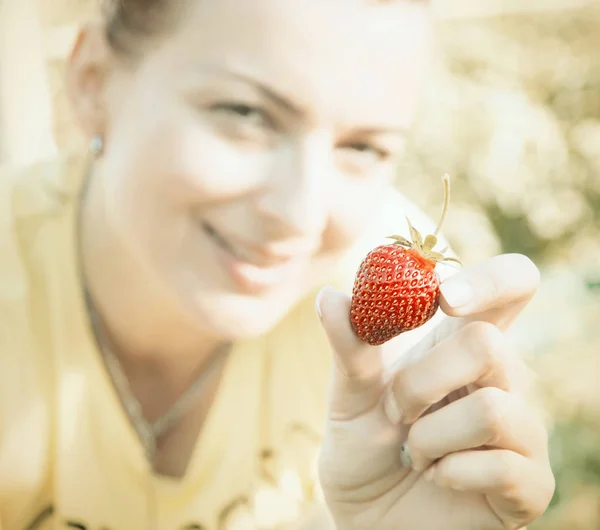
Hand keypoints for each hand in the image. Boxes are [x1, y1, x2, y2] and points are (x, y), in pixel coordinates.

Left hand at [316, 254, 554, 529]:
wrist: (367, 518)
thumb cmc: (365, 449)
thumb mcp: (349, 396)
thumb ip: (349, 348)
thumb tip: (330, 295)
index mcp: (462, 345)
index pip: (511, 285)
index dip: (490, 280)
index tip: (445, 296)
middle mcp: (502, 379)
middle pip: (487, 343)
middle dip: (421, 383)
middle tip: (396, 412)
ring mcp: (522, 430)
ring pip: (491, 409)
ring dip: (429, 438)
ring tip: (413, 453)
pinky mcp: (531, 482)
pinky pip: (503, 466)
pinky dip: (450, 473)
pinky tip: (438, 478)